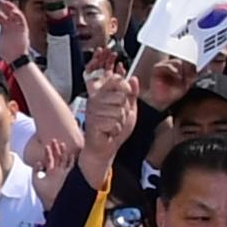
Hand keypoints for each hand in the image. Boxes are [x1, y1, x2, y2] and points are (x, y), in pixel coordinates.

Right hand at [77, 56, 136, 179]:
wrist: (104, 148)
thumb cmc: (114, 129)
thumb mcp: (128, 109)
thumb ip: (132, 93)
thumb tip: (133, 78)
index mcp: (103, 93)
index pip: (116, 79)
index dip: (125, 86)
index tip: (125, 94)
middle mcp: (95, 99)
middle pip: (120, 97)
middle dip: (124, 111)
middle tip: (116, 118)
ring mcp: (93, 109)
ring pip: (118, 111)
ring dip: (120, 122)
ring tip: (112, 125)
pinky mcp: (93, 120)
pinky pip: (114, 122)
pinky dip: (115, 129)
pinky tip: (109, 131)